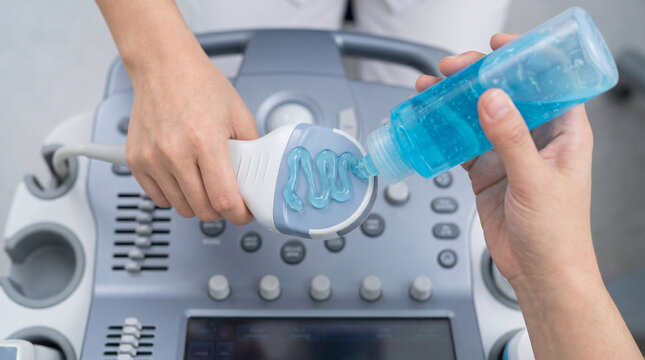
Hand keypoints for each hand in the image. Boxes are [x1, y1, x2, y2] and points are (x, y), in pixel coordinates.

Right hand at [125, 47, 257, 223]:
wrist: (163, 65)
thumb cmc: (199, 84)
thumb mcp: (239, 114)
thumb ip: (251, 149)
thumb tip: (256, 176)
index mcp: (205, 141)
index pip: (224, 199)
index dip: (238, 214)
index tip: (243, 214)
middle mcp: (175, 152)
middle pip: (202, 209)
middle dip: (220, 210)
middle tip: (228, 198)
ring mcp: (152, 158)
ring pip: (180, 208)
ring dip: (197, 204)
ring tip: (205, 185)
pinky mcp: (136, 161)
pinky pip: (158, 198)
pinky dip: (174, 196)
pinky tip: (184, 180)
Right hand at [416, 33, 597, 285]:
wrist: (538, 273)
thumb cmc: (558, 234)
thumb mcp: (535, 181)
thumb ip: (511, 139)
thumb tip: (492, 99)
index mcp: (564, 133)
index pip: (547, 83)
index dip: (524, 60)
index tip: (498, 48)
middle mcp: (536, 138)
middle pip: (506, 94)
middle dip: (478, 77)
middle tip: (453, 68)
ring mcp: (509, 155)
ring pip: (480, 116)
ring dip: (457, 101)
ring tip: (433, 87)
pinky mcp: (487, 172)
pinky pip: (463, 143)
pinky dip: (446, 132)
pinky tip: (431, 122)